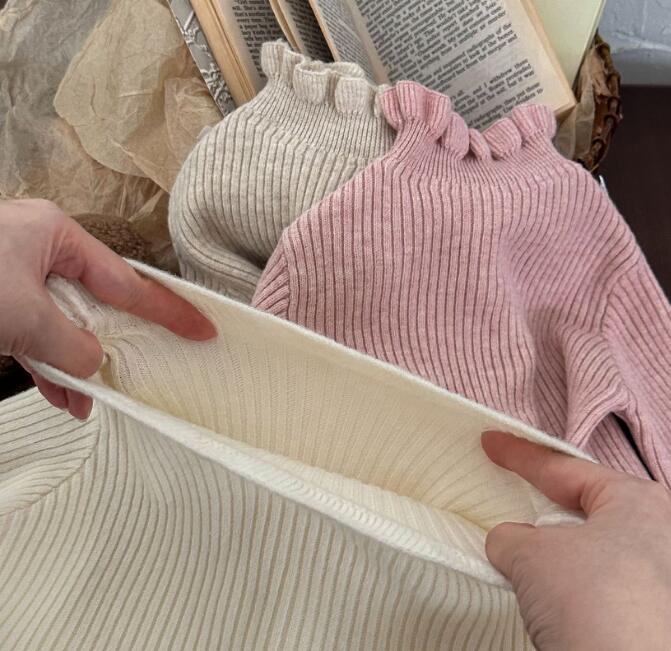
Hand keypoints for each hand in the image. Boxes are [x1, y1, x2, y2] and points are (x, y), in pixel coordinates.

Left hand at [0, 198, 215, 418]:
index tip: (202, 329)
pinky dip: (48, 369)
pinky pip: (33, 339)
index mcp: (54, 235)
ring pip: (64, 326)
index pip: (127, 281)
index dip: (168, 310)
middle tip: (154, 365)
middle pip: (97, 304)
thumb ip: (70, 343)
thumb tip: (96, 365)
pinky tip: (64, 396)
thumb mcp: (23, 314)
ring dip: (78, 365)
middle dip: (118, 342)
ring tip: (96, 397)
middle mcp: (37, 253)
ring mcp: (15, 280)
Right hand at [482, 431, 670, 650]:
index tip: (490, 443)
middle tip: (511, 497)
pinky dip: (571, 580)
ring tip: (527, 561)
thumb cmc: (594, 604)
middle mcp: (661, 533)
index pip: (563, 469)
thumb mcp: (531, 554)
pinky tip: (552, 597)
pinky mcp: (651, 613)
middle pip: (585, 506)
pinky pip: (601, 579)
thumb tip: (508, 542)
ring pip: (594, 546)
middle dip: (545, 505)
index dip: (519, 455)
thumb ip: (510, 536)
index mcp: (638, 502)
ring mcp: (661, 577)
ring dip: (559, 550)